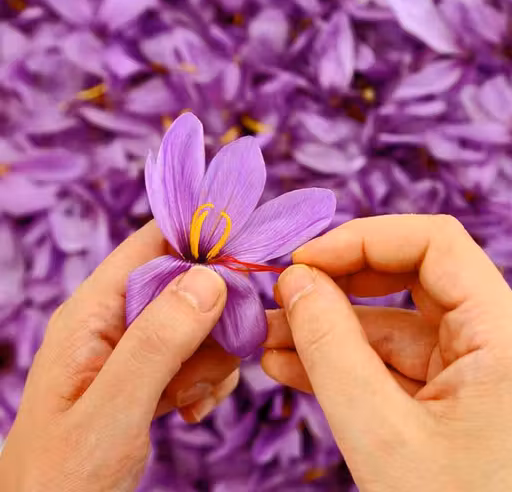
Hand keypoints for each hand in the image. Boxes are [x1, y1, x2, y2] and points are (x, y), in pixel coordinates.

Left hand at [0, 223, 239, 491]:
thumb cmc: (62, 477)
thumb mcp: (113, 409)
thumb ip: (158, 343)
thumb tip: (210, 278)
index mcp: (91, 313)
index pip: (152, 245)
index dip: (204, 240)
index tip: (252, 256)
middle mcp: (113, 323)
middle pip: (188, 285)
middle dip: (217, 318)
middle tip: (222, 357)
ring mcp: (131, 352)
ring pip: (201, 325)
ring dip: (214, 359)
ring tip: (193, 398)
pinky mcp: (148, 379)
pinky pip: (196, 360)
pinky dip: (207, 382)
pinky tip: (193, 412)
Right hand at [263, 215, 511, 491]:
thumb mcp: (378, 432)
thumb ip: (331, 347)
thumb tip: (294, 280)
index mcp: (505, 340)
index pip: (437, 244)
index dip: (364, 238)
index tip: (302, 261)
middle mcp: (499, 345)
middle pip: (415, 278)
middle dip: (341, 282)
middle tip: (277, 294)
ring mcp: (477, 374)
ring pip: (397, 325)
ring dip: (333, 327)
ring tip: (266, 337)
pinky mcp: (454, 402)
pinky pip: (396, 366)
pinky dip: (347, 363)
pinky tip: (290, 365)